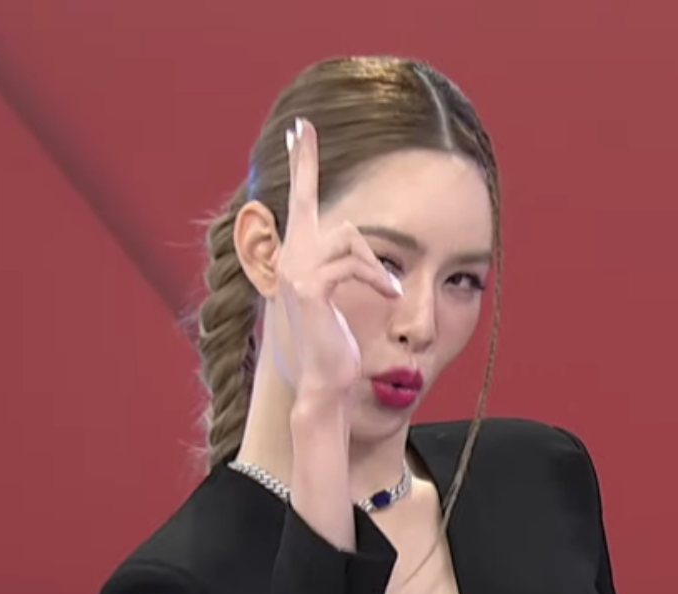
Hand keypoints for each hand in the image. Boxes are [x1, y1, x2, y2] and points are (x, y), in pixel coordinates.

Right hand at [273, 118, 401, 398]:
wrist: (325, 381)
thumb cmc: (336, 344)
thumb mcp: (340, 296)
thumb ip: (342, 265)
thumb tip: (358, 241)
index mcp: (296, 257)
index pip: (298, 201)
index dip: (300, 163)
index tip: (299, 129)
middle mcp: (288, 258)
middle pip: (315, 205)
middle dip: (312, 175)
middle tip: (304, 131)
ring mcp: (295, 271)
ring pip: (350, 238)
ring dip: (377, 268)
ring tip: (389, 292)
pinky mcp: (310, 288)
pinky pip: (353, 264)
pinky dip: (377, 280)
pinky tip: (389, 296)